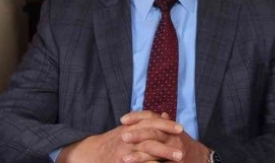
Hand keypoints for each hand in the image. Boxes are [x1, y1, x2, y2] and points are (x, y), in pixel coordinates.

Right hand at [56, 111, 185, 162]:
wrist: (91, 153)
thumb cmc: (114, 141)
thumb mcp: (130, 128)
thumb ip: (147, 121)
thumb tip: (165, 115)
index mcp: (131, 127)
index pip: (151, 122)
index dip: (166, 125)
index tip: (181, 129)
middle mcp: (127, 138)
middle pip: (150, 138)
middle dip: (167, 145)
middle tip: (183, 151)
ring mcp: (124, 152)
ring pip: (146, 154)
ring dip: (162, 158)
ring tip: (177, 161)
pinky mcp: (123, 162)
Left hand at [119, 111, 209, 162]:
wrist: (201, 160)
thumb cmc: (184, 145)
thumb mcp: (175, 133)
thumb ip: (165, 124)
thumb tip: (162, 114)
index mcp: (170, 128)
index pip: (152, 117)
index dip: (137, 117)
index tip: (122, 119)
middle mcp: (173, 138)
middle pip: (153, 132)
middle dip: (137, 134)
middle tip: (122, 137)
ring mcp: (175, 152)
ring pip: (155, 151)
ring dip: (138, 155)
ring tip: (124, 158)